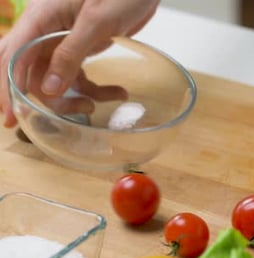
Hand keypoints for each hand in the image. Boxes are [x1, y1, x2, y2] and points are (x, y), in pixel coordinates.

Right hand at [0, 0, 159, 126]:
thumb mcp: (97, 22)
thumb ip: (71, 53)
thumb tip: (49, 89)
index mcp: (40, 19)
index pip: (11, 57)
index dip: (7, 88)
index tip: (10, 116)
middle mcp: (47, 31)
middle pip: (33, 73)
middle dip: (53, 98)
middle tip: (82, 109)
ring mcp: (64, 41)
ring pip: (57, 79)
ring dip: (77, 96)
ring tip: (101, 103)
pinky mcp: (82, 47)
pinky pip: (78, 75)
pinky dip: (95, 88)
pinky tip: (117, 92)